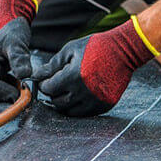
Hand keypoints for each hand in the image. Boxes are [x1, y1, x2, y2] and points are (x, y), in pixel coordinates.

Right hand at [0, 18, 32, 102]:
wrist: (11, 26)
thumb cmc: (11, 32)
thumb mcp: (16, 43)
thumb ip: (19, 58)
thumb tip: (24, 75)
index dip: (4, 93)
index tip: (20, 93)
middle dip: (6, 97)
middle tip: (22, 91)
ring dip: (8, 95)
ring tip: (20, 84)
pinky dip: (9, 91)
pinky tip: (17, 82)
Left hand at [32, 18, 154, 116]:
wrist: (123, 52)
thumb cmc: (94, 47)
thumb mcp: (70, 50)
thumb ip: (52, 65)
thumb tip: (37, 75)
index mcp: (72, 77)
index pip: (49, 89)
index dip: (44, 84)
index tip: (45, 80)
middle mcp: (83, 93)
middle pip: (57, 102)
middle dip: (53, 94)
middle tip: (55, 85)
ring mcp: (95, 101)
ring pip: (70, 111)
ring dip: (64, 102)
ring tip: (65, 90)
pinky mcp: (104, 105)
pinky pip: (85, 113)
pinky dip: (78, 107)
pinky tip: (78, 95)